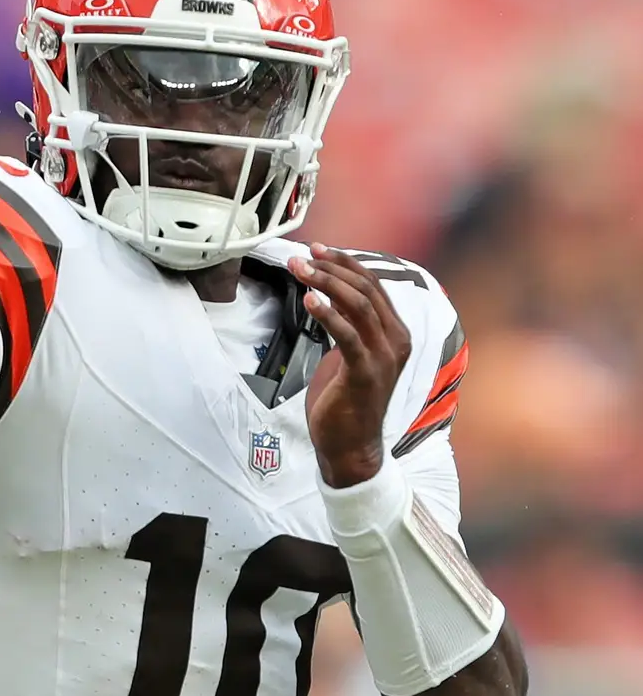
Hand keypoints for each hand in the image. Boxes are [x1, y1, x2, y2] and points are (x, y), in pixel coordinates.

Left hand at [290, 246, 411, 488]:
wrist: (351, 446)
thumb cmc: (347, 399)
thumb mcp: (351, 353)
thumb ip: (349, 325)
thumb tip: (327, 292)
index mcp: (396, 332)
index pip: (373, 285)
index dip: (346, 263)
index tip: (318, 249)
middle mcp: (396, 341)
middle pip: (366, 288)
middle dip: (332, 267)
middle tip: (302, 257)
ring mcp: (384, 357)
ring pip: (357, 305)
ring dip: (325, 283)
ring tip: (299, 271)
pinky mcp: (365, 373)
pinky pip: (347, 334)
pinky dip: (327, 313)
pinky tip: (308, 300)